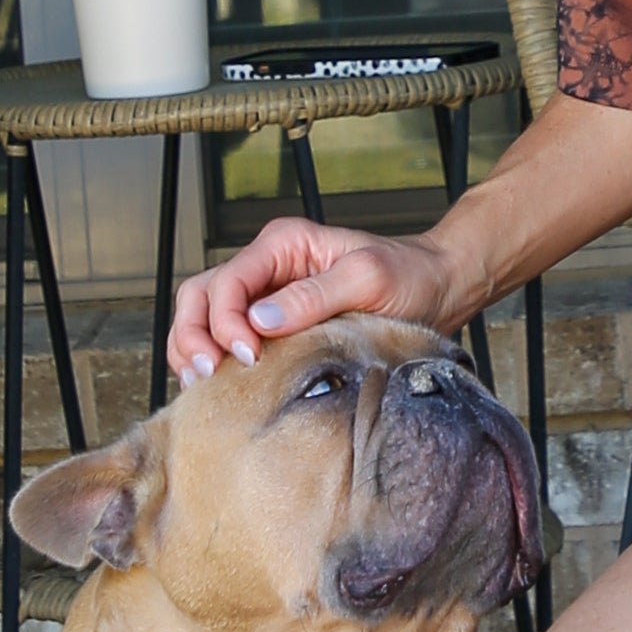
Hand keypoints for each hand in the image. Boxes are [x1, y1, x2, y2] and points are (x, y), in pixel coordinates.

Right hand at [169, 215, 456, 381]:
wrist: (438, 287)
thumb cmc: (409, 276)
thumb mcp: (369, 279)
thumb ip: (314, 296)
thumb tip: (260, 320)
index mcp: (283, 244)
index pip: (228, 282)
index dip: (225, 321)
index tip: (247, 356)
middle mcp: (267, 266)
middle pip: (201, 297)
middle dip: (194, 336)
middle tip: (208, 376)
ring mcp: (267, 295)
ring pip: (204, 317)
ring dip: (194, 349)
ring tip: (204, 386)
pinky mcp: (274, 325)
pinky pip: (226, 339)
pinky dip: (214, 361)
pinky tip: (220, 388)